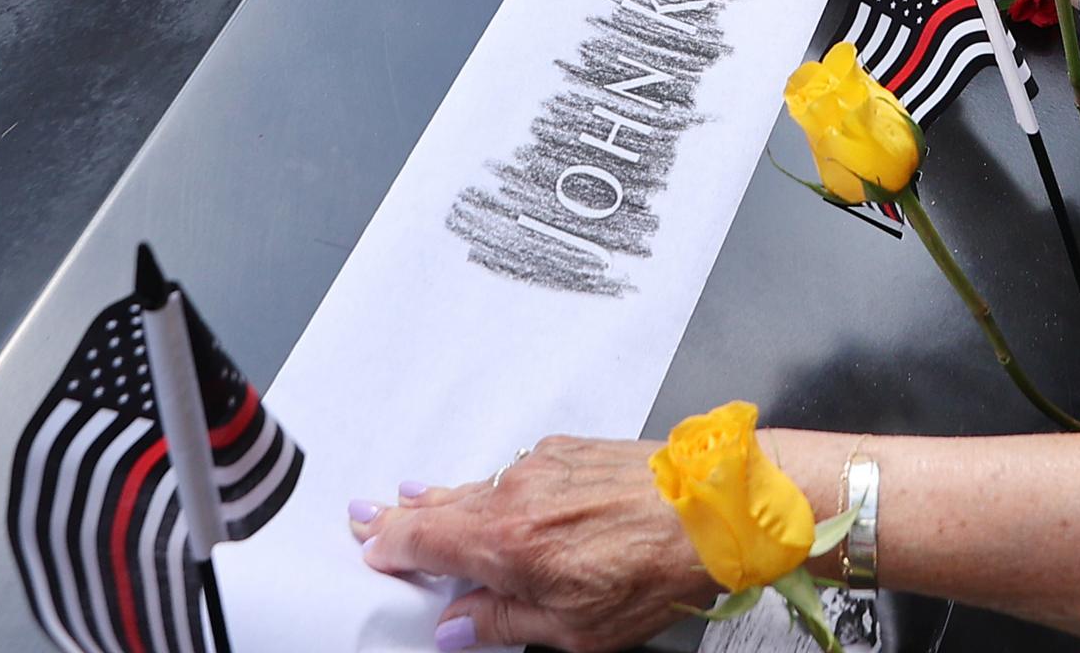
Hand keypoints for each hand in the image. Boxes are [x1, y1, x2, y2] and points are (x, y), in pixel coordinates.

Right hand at [353, 437, 710, 652]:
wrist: (714, 509)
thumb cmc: (653, 569)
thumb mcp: (572, 628)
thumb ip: (503, 624)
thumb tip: (457, 627)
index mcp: (506, 543)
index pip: (424, 540)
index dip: (390, 546)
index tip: (369, 549)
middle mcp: (515, 494)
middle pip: (441, 505)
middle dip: (400, 515)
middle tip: (364, 516)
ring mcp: (542, 466)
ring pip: (478, 484)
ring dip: (444, 496)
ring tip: (414, 498)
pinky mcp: (570, 450)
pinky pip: (514, 469)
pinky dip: (492, 484)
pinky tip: (492, 492)